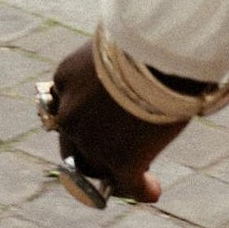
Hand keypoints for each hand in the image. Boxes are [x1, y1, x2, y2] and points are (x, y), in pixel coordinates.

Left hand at [45, 41, 190, 203]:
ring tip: (137, 173)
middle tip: (114, 156)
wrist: (163, 52)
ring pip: (96, 168)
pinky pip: (128, 184)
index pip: (68, 107)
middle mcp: (69, 114)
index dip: (85, 119)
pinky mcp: (122, 162)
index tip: (103, 122)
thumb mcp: (118, 44)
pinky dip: (140, 189)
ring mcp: (92, 141)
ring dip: (114, 172)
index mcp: (65, 79)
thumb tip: (136, 74)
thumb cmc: (151, 38)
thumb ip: (113, 65)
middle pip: (74, 145)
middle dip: (91, 152)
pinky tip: (153, 189)